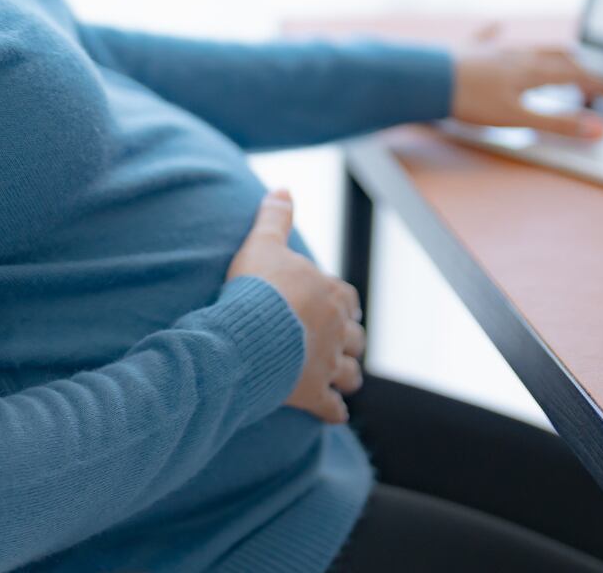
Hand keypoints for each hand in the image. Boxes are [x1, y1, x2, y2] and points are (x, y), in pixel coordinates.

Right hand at [226, 189, 365, 423]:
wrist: (247, 333)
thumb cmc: (256, 287)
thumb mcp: (262, 243)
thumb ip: (275, 217)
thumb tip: (282, 188)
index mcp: (330, 294)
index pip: (348, 299)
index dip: (344, 305)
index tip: (339, 309)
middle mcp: (337, 330)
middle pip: (355, 338)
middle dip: (350, 343)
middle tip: (341, 347)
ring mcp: (328, 364)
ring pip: (350, 375)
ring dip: (347, 377)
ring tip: (340, 381)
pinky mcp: (314, 394)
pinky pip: (332, 408)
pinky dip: (333, 411)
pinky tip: (329, 413)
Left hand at [451, 23, 602, 138]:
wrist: (427, 79)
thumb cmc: (471, 101)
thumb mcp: (519, 119)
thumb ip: (558, 124)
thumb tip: (599, 129)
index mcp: (532, 72)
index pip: (574, 75)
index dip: (597, 84)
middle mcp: (517, 55)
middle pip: (556, 57)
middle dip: (578, 68)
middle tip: (592, 79)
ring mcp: (493, 49)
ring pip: (529, 47)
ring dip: (550, 52)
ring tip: (563, 55)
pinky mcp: (469, 49)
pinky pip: (486, 36)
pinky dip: (496, 32)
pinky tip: (498, 24)